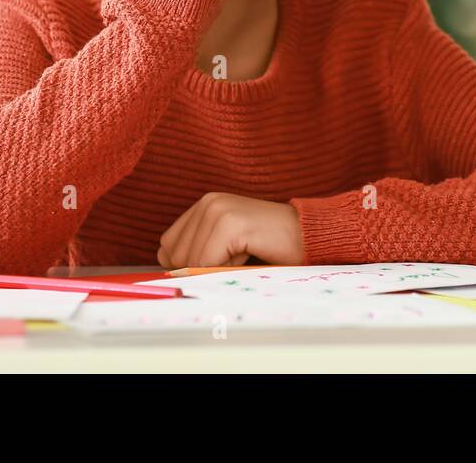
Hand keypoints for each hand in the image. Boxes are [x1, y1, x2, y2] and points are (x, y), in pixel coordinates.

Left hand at [157, 193, 304, 268]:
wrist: (308, 237)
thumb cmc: (270, 248)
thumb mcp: (226, 247)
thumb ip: (197, 252)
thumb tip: (168, 273)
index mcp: (203, 205)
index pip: (167, 247)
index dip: (188, 265)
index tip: (221, 259)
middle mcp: (207, 202)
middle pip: (175, 257)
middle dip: (202, 268)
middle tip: (238, 255)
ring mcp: (218, 210)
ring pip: (190, 263)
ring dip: (217, 268)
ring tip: (245, 252)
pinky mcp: (231, 223)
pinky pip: (207, 264)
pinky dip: (227, 269)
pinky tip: (250, 253)